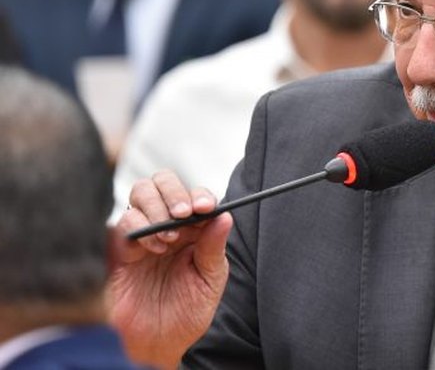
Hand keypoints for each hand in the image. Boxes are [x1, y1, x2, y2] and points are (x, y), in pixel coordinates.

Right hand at [108, 170, 232, 368]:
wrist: (159, 341)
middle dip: (174, 192)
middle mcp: (168, 224)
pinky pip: (123, 222)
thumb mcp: (210, 280)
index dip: (200, 195)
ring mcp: (143, 233)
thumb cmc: (188, 310)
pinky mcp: (120, 247)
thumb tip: (225, 215)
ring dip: (155, 208)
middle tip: (183, 215)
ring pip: (142, 193)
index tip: (205, 207)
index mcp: (194, 229)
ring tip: (168, 240)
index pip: (195, 196)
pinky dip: (138, 228)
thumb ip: (214, 247)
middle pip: (164, 182)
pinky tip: (152, 249)